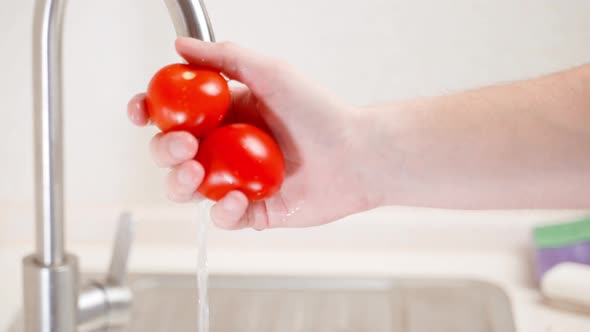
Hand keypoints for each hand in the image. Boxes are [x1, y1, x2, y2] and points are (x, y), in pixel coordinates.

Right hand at [127, 38, 376, 229]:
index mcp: (224, 116)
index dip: (150, 113)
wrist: (356, 153)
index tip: (143, 111)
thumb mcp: (271, 72)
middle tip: (185, 145)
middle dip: (165, 150)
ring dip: (180, 183)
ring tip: (197, 173)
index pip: (173, 115)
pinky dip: (224, 211)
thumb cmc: (319, 111)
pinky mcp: (253, 210)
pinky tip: (239, 199)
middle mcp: (225, 148)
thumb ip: (225, 57)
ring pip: (187, 189)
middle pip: (172, 153)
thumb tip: (180, 46)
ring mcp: (236, 180)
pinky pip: (223, 217)